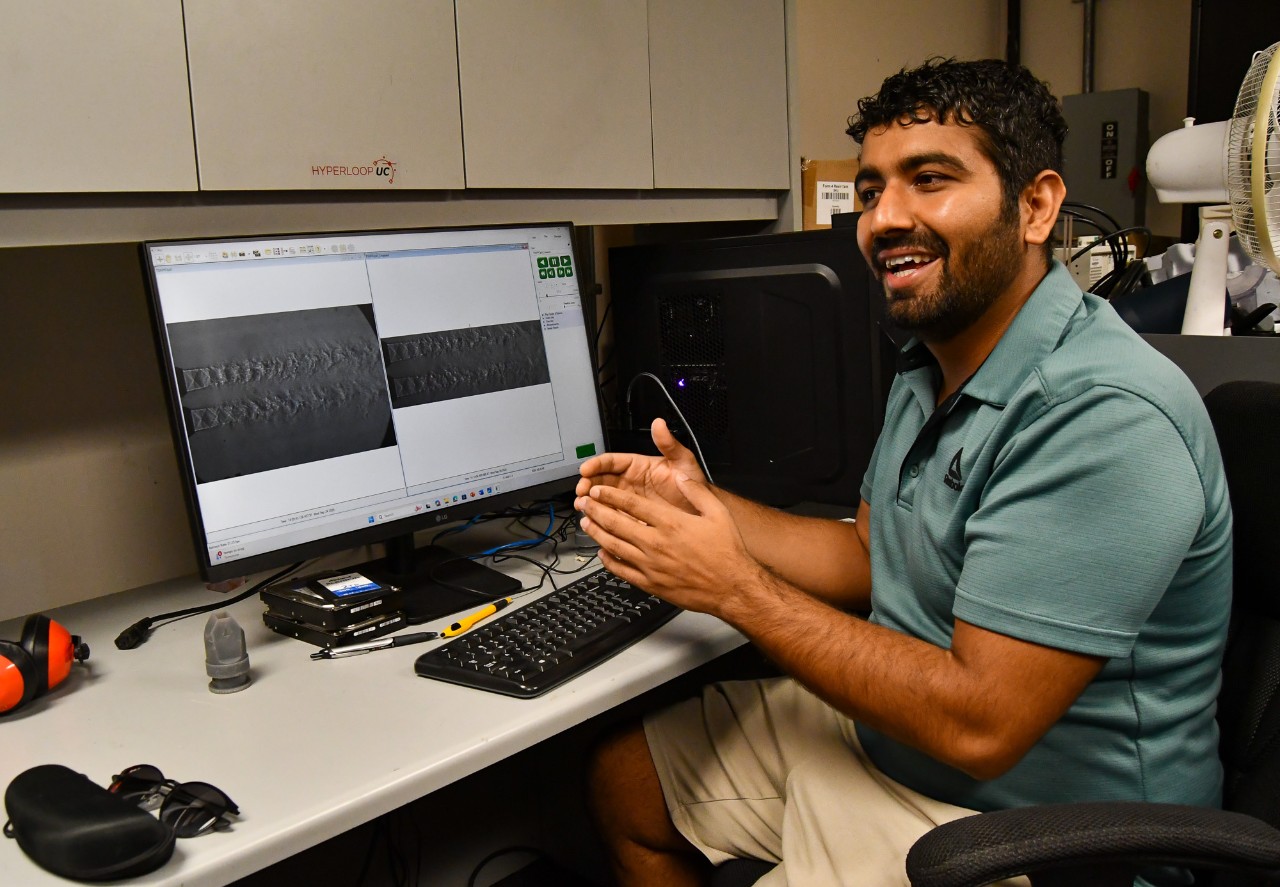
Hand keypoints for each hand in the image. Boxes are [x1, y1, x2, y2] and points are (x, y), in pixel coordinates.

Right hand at [576, 418, 704, 512]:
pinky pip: (610, 517)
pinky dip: (599, 519)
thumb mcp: (683, 463)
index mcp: (637, 466)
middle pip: (600, 481)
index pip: (611, 462)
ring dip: (590, 501)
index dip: (596, 464)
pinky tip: (593, 521)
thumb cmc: (692, 486)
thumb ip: (669, 444)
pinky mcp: (629, 519)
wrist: (700, 513)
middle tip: (581, 491)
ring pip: (601, 499)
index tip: (586, 469)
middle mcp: (629, 483)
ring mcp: (627, 501)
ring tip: (583, 506)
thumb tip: (660, 424)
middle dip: (587, 484)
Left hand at [576, 471, 758, 617]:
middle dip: (595, 510)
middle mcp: (656, 543)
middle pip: (615, 523)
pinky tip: (601, 553)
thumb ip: (697, 491)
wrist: (732, 588)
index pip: (631, 504)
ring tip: (585, 523)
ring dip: (595, 532)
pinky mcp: (650, 584)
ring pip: (613, 546)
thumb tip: (681, 477)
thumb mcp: (718, 513)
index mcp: (671, 523)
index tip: (598, 490)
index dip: (610, 496)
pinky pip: (621, 571)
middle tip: (583, 502)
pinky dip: (607, 560)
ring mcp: (650, 565)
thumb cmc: (727, 553)